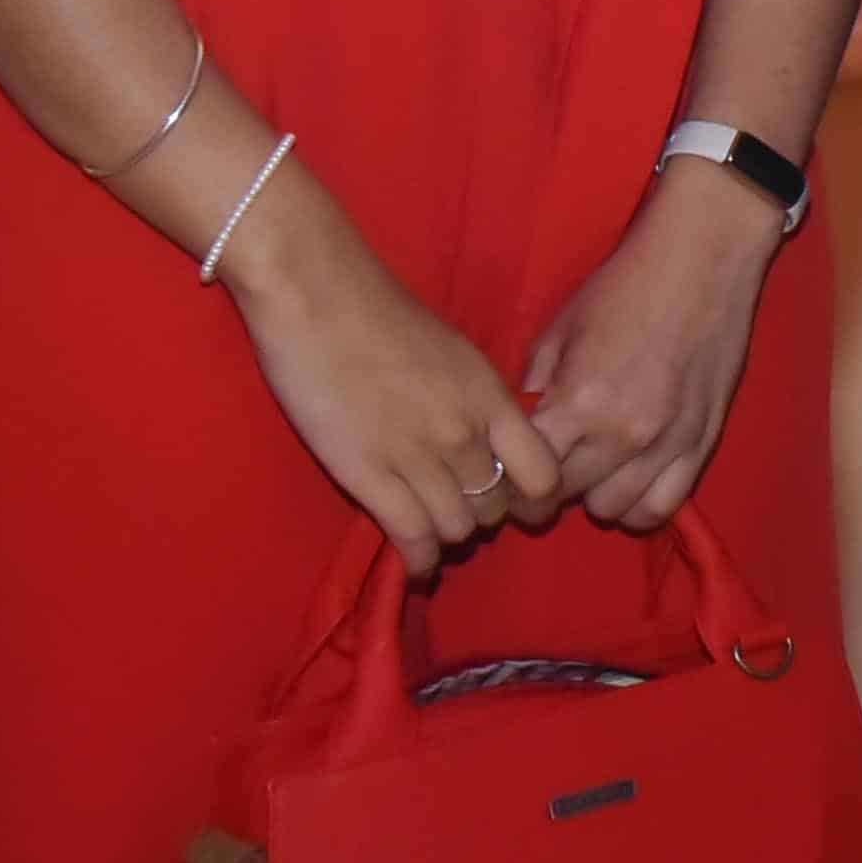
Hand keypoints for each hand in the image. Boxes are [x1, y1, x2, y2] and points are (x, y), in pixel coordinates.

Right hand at [215, 159, 571, 573]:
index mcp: (491, 396)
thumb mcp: (455, 354)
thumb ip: (476, 399)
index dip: (538, 498)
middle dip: (486, 515)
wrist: (317, 297)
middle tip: (465, 512)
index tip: (523, 504)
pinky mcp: (368, 476)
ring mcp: (418, 457)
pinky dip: (420, 560)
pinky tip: (418, 565)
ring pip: (459, 528)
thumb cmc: (381, 315)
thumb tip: (490, 437)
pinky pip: (412, 537)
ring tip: (436, 530)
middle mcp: (465, 432)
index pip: (544, 473)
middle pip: (498, 506)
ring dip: (450, 535)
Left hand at [517, 158, 788, 533]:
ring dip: (594, 496)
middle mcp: (623, 434)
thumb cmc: (625, 285)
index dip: (511, 480)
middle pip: (568, 497)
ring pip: (615, 509)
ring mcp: (669, 443)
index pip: (529, 475)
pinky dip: (639, 505)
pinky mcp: (703, 441)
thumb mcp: (561, 328)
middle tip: (545, 472)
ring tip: (591, 471)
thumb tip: (520, 424)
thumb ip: (536, 384)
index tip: (508, 474)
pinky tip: (628, 482)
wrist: (704, 258)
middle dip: (546, 492)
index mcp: (581, 401)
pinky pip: (664, 505)